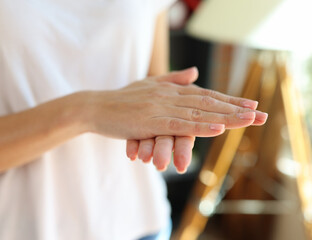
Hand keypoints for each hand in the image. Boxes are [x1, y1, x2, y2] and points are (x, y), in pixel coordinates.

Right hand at [125, 67, 267, 172]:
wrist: (95, 107)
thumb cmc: (121, 100)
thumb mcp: (148, 85)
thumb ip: (172, 79)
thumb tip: (194, 73)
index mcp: (170, 90)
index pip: (205, 94)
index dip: (229, 100)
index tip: (250, 105)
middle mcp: (169, 96)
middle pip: (207, 102)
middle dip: (235, 109)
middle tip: (260, 114)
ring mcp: (160, 108)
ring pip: (198, 112)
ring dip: (225, 117)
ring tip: (248, 120)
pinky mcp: (150, 121)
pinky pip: (179, 124)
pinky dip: (200, 126)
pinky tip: (217, 128)